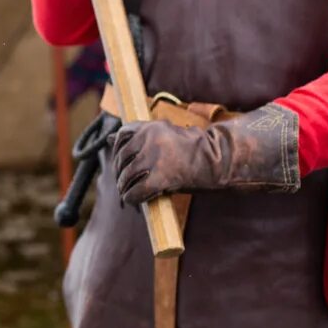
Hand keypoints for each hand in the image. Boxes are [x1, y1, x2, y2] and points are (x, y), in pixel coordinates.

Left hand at [111, 104, 300, 204]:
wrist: (219, 158)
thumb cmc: (194, 148)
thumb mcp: (165, 134)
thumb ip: (139, 136)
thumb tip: (108, 139)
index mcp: (151, 126)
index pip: (122, 134)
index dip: (118, 150)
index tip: (120, 160)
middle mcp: (149, 138)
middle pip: (123, 157)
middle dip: (120, 171)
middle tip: (122, 182)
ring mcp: (154, 157)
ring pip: (128, 175)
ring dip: (124, 186)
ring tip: (126, 192)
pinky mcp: (161, 176)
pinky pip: (138, 190)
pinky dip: (132, 198)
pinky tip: (133, 201)